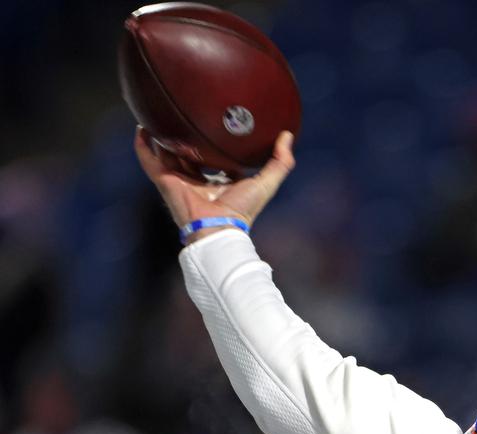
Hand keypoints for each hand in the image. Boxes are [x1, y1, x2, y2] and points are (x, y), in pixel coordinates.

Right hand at [133, 126, 294, 242]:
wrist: (219, 227)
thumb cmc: (243, 210)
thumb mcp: (266, 183)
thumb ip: (280, 162)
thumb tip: (287, 136)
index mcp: (220, 183)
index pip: (218, 162)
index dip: (218, 146)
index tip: (220, 126)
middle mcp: (199, 181)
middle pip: (190, 156)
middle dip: (188, 139)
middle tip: (187, 115)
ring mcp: (180, 181)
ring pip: (168, 155)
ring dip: (163, 137)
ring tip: (159, 114)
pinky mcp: (165, 182)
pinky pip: (150, 161)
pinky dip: (144, 147)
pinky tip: (141, 129)